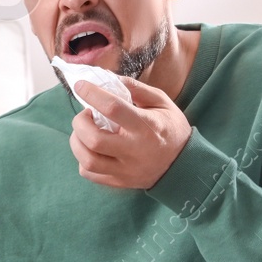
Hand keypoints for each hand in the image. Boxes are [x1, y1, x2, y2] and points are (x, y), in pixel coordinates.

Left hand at [68, 75, 191, 189]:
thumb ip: (136, 89)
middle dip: (80, 122)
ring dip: (77, 142)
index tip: (81, 85)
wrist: (184, 165)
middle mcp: (134, 150)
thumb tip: (108, 78)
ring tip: (84, 132)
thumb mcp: (162, 103)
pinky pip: (89, 174)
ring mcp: (126, 170)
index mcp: (146, 126)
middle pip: (94, 139)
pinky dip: (82, 160)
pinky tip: (91, 149)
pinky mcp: (119, 182)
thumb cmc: (171, 129)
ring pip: (88, 161)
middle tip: (85, 115)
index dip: (92, 94)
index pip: (113, 108)